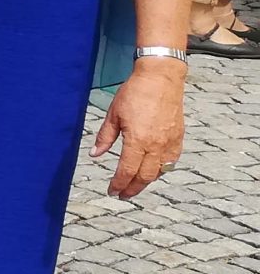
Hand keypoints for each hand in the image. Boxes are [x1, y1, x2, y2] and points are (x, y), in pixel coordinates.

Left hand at [95, 61, 185, 197]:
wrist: (161, 78)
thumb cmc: (135, 93)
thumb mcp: (113, 115)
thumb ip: (105, 138)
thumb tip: (94, 155)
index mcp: (138, 141)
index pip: (127, 171)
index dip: (118, 184)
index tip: (112, 192)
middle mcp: (156, 145)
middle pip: (145, 176)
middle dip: (132, 189)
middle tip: (122, 195)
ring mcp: (170, 142)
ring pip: (160, 171)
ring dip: (147, 181)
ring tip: (135, 184)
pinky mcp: (179, 137)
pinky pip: (171, 161)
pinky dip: (162, 170)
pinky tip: (153, 171)